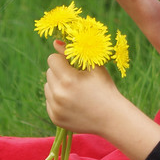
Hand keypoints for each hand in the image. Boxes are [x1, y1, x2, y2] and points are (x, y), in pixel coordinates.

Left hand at [44, 41, 159, 159]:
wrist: (111, 118)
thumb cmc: (105, 88)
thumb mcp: (93, 67)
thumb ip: (72, 53)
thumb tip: (55, 42)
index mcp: (68, 79)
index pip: (52, 59)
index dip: (62, 59)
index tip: (73, 65)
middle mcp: (58, 94)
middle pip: (49, 72)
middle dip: (60, 72)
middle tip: (76, 78)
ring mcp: (55, 108)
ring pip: (47, 87)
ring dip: (57, 85)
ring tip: (74, 90)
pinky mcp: (55, 118)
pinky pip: (49, 101)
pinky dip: (57, 99)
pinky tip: (72, 101)